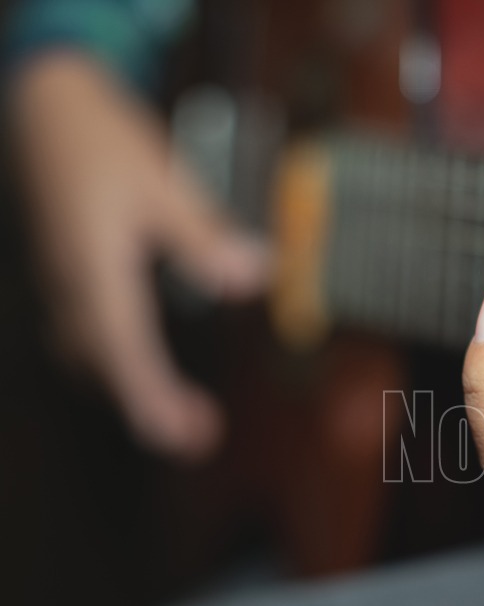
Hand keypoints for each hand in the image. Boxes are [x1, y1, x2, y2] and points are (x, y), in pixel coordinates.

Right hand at [9, 52, 269, 460]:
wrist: (44, 103)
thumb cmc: (101, 139)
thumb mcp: (163, 184)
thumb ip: (204, 236)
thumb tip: (251, 276)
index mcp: (95, 271)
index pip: (124, 353)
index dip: (151, 400)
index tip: (177, 435)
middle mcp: (72, 286)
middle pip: (106, 366)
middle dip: (150, 406)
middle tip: (199, 436)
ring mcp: (62, 281)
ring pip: (90, 354)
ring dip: (132, 386)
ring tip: (180, 413)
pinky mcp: (65, 272)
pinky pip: (84, 333)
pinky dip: (116, 359)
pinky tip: (141, 364)